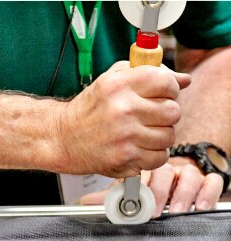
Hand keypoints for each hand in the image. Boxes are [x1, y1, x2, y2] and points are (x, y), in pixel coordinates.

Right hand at [57, 61, 190, 176]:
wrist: (63, 138)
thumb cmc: (87, 111)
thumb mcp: (111, 81)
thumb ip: (146, 73)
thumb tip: (184, 80)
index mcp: (119, 85)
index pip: (166, 82)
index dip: (170, 89)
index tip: (163, 94)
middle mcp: (123, 109)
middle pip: (173, 111)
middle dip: (166, 114)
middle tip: (151, 117)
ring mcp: (125, 136)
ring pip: (169, 136)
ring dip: (159, 136)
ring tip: (142, 134)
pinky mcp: (126, 159)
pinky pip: (160, 157)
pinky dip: (153, 155)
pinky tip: (139, 148)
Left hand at [80, 158, 223, 217]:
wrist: (171, 178)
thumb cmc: (150, 184)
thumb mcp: (130, 190)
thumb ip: (110, 196)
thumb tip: (85, 202)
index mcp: (148, 168)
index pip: (146, 172)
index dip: (143, 187)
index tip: (139, 202)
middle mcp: (168, 168)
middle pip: (166, 173)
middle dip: (161, 193)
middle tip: (155, 210)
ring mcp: (186, 173)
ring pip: (189, 176)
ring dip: (183, 195)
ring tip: (176, 210)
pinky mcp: (205, 180)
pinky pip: (212, 181)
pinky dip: (208, 192)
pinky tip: (201, 205)